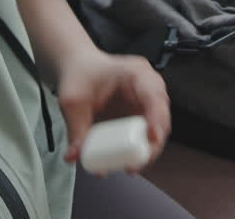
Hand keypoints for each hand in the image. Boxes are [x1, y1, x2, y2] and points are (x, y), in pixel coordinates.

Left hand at [56, 49, 170, 171]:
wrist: (80, 68)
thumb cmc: (81, 74)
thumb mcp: (73, 100)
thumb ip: (75, 128)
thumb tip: (74, 156)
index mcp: (136, 73)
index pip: (154, 95)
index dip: (156, 117)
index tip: (151, 137)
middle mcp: (148, 86)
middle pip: (161, 116)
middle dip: (152, 144)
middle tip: (135, 163)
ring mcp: (148, 100)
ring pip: (159, 128)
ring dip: (148, 150)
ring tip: (130, 167)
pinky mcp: (143, 113)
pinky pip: (149, 133)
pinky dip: (141, 148)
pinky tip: (128, 161)